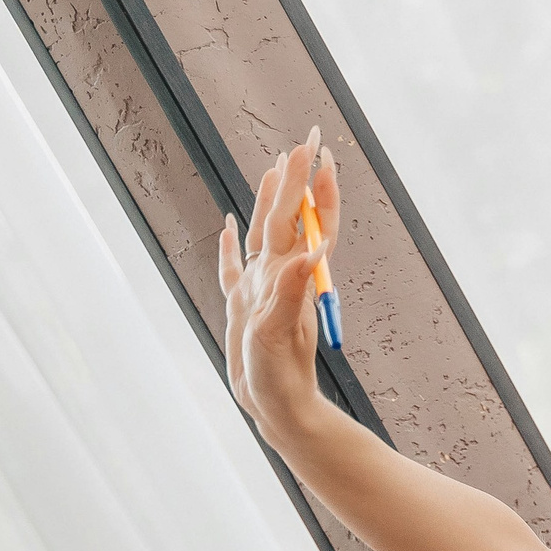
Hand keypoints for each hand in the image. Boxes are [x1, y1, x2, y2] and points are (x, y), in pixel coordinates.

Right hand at [218, 127, 340, 442]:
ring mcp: (260, 289)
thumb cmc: (279, 376)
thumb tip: (314, 251)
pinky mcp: (245, 306)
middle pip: (288, 220)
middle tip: (304, 142)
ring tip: (273, 169)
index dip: (314, 188)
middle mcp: (277, 277)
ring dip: (270, 202)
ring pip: (265, 234)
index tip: (320, 153)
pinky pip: (235, 265)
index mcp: (289, 277)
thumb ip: (292, 291)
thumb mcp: (279, 332)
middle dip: (296, 181)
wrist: (275, 408)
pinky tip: (230, 224)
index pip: (306, 222)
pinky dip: (231, 243)